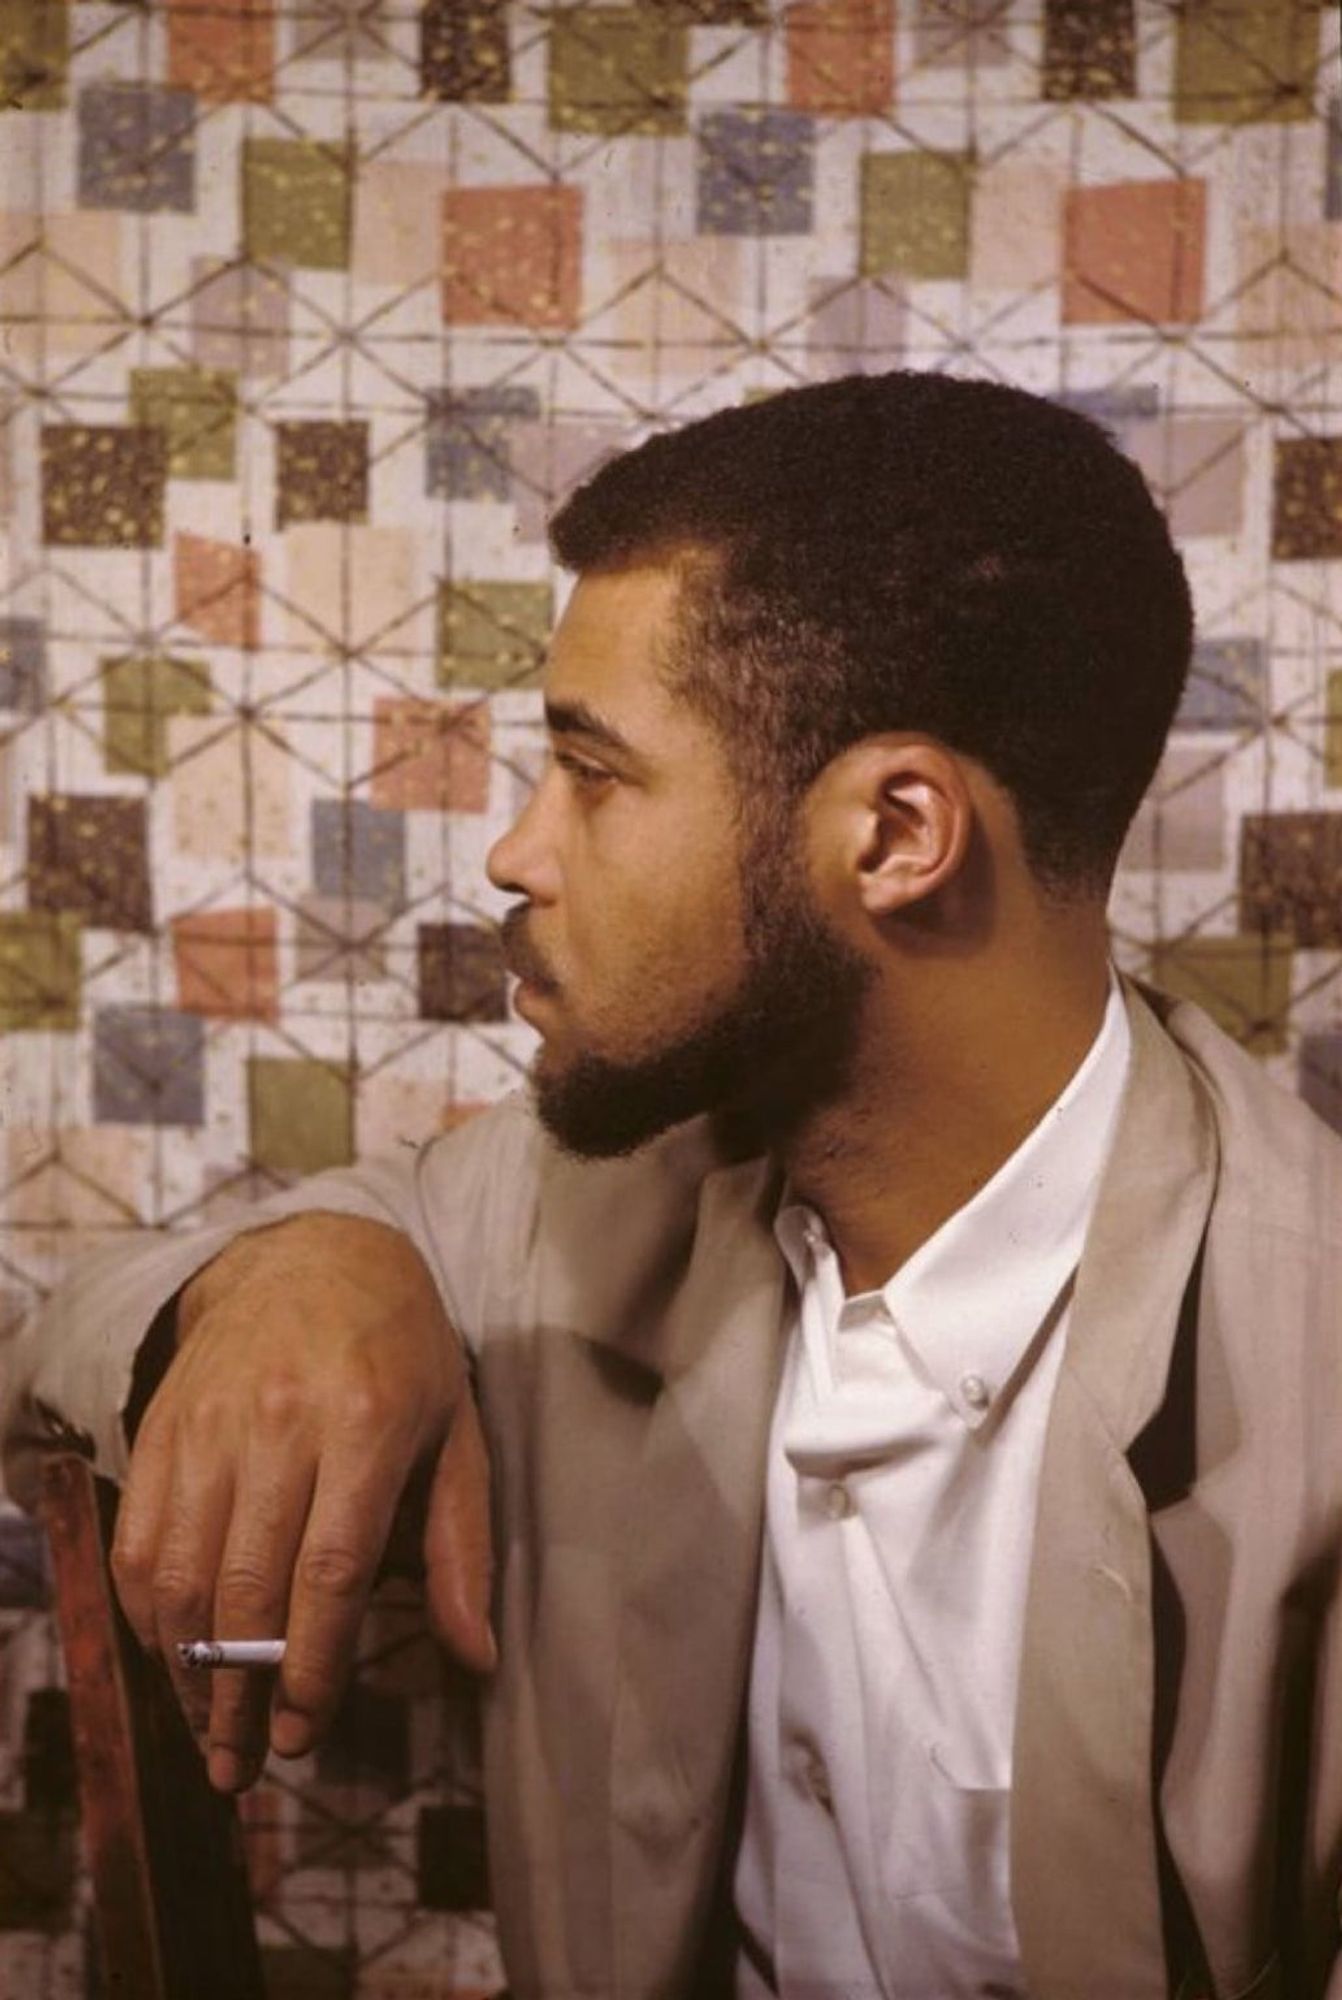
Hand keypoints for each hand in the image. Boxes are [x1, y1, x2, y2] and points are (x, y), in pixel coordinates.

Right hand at [109, 1212, 494, 1792]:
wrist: (314, 1256)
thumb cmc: (402, 1354)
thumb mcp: (457, 1434)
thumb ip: (462, 1549)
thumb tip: (477, 1660)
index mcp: (368, 1424)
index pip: (329, 1575)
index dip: (312, 1670)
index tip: (303, 1735)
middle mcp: (281, 1421)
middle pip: (246, 1588)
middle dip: (241, 1695)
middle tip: (246, 1763)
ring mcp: (210, 1421)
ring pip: (182, 1573)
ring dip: (187, 1673)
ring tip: (207, 1731)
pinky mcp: (161, 1424)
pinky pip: (138, 1540)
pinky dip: (146, 1613)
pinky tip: (172, 1657)